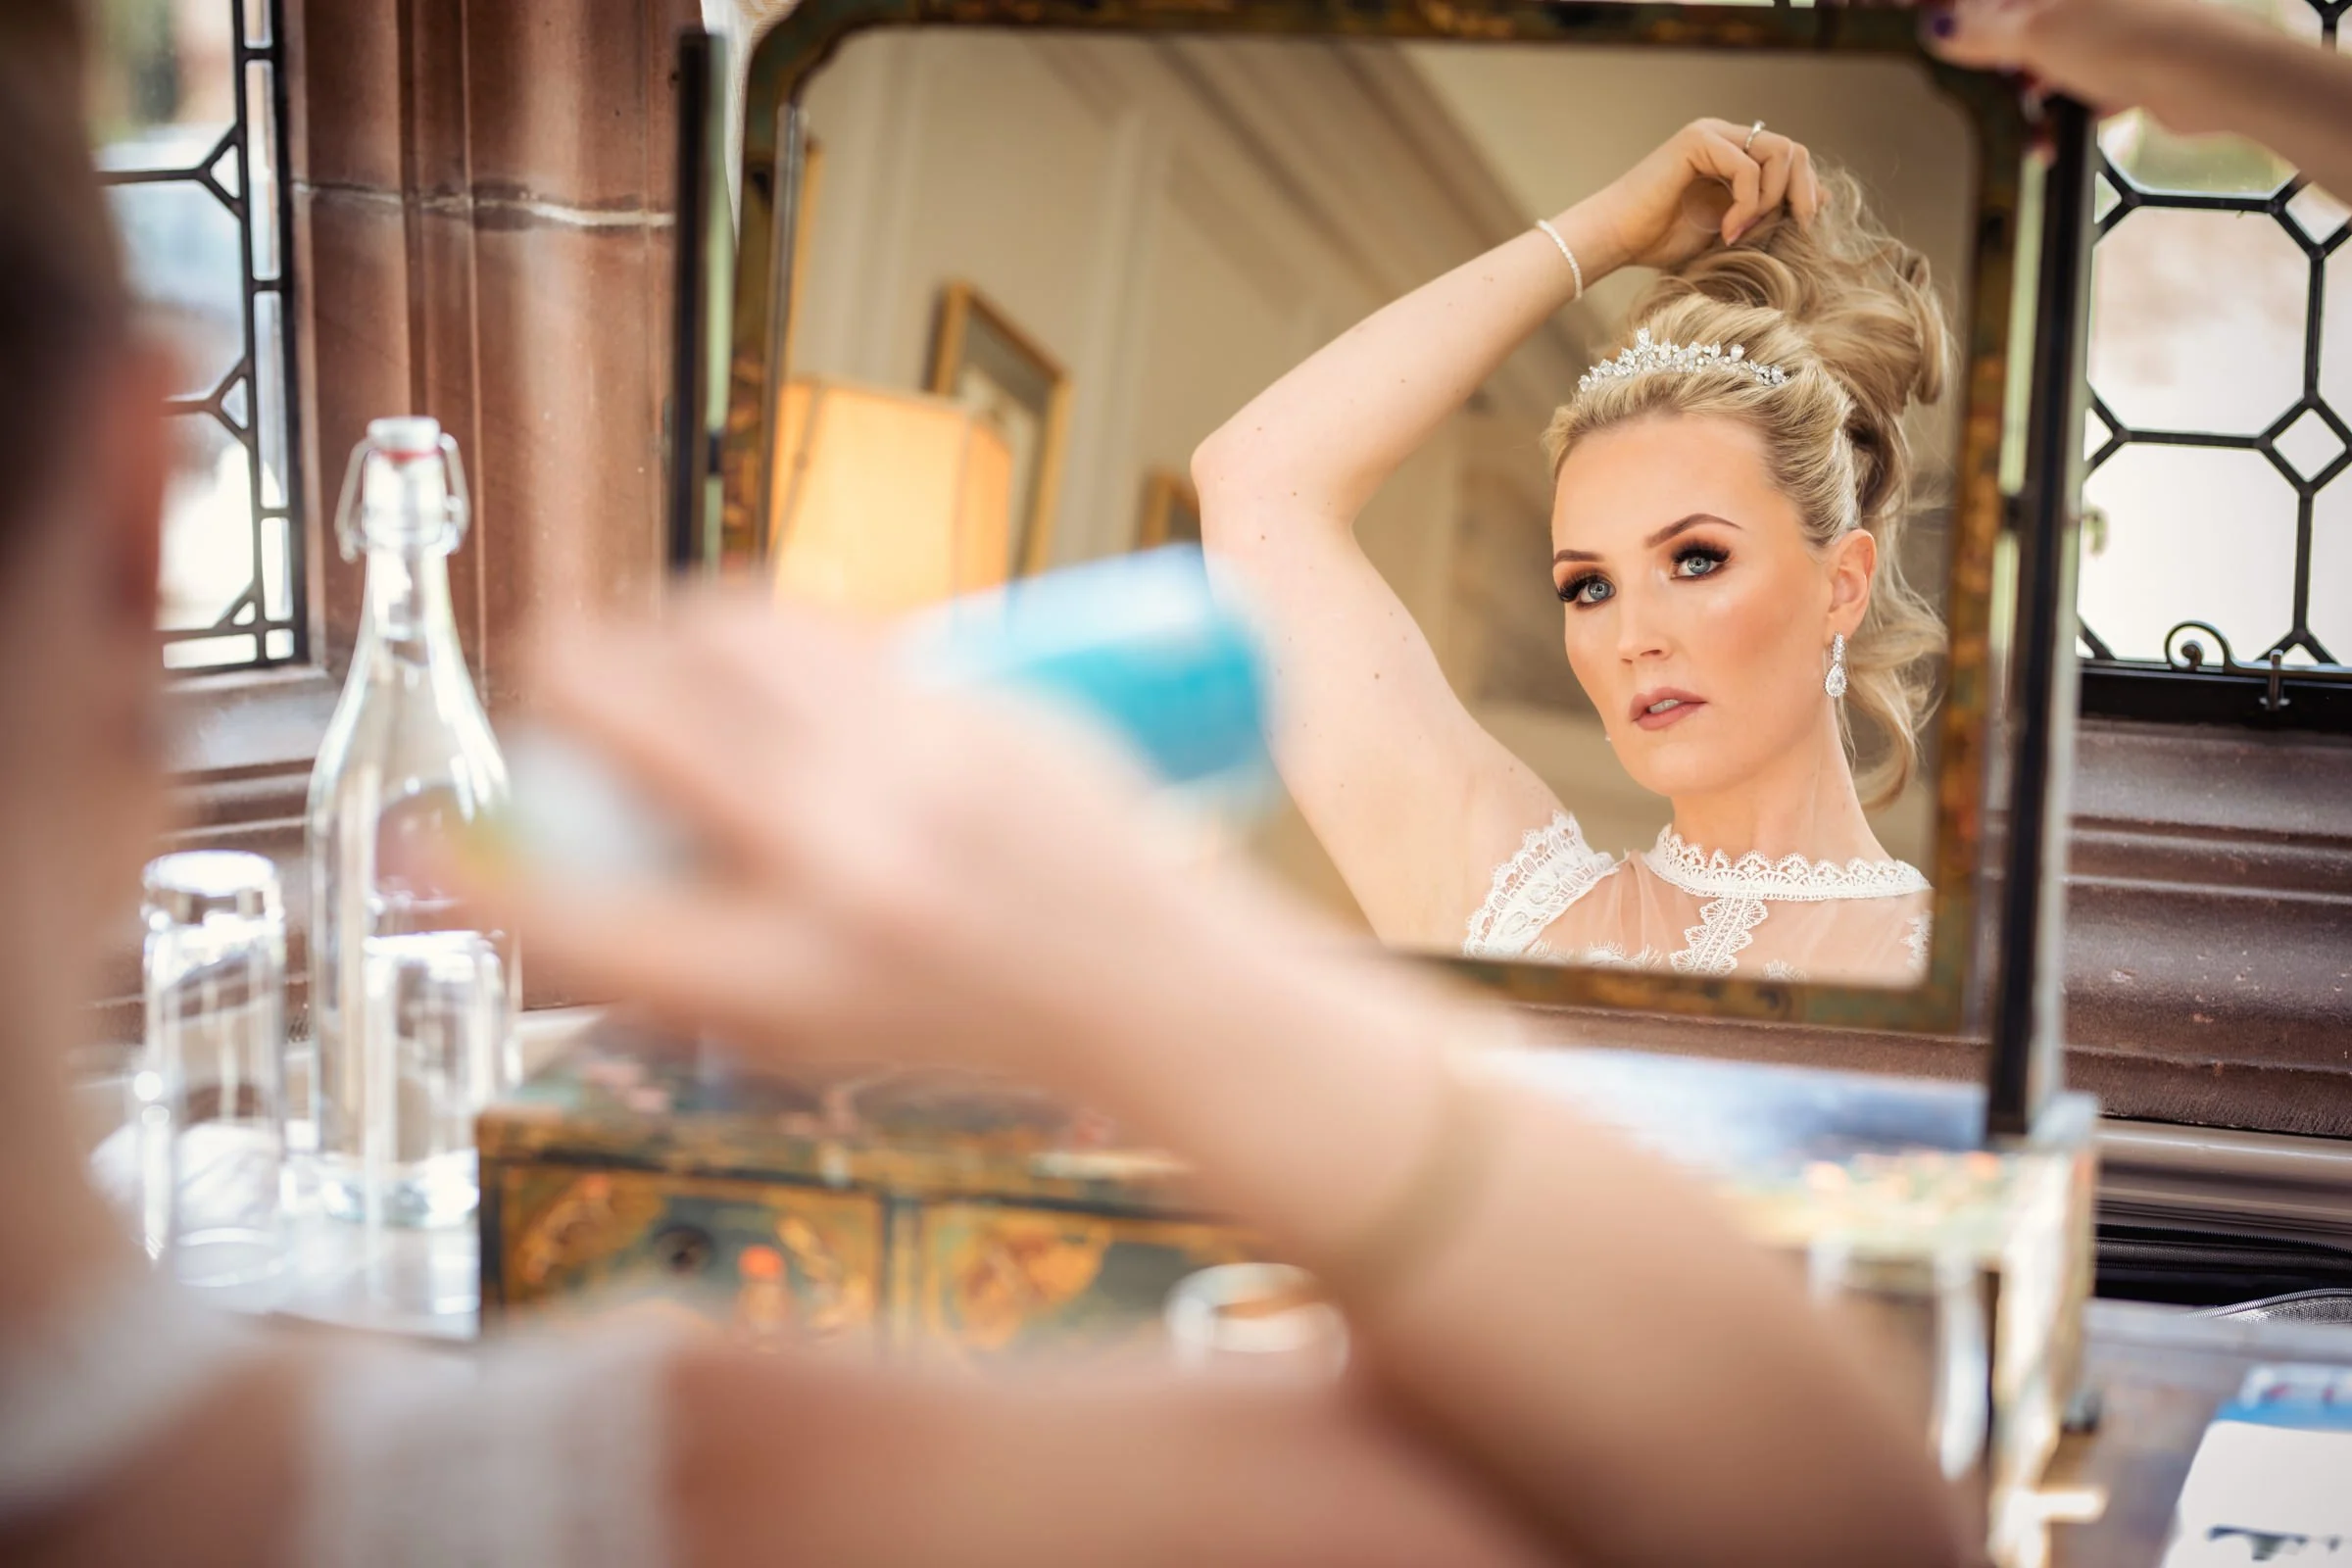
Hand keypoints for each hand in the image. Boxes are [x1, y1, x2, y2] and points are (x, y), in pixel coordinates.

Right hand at [463, 594, 1264, 1079]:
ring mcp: (912, 769)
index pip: (574, 918)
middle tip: (560, 684)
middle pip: (633, 711)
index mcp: (781, 985)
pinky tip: (748, 644)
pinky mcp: (969, 701)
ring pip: (723, 630)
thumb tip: (556, 907)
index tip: (428, 835)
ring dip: (656, 626)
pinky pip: (819, 624)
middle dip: (563, 675)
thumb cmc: (972, 1024)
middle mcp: (837, 867)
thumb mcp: (807, 1044)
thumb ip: (685, 979)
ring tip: (655, 650)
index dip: (469, 873)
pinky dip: (753, 624)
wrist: (1152, 985)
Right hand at [1577, 118, 1821, 273]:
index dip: (1806, 192)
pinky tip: (1727, 231)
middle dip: (1801, 193)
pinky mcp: (1698, 141)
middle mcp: (1725, 136)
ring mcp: (1711, 134)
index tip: (1799, 229)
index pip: (1792, 158)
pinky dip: (1748, 204)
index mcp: (1733, 153)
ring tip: (1744, 231)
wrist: (1615, 241)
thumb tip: (1826, 199)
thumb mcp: (1733, 229)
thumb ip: (1772, 211)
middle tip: (1791, 230)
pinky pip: (1748, 166)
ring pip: (1779, 151)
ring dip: (1772, 199)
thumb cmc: (1660, 242)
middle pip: (1794, 149)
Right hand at [1922, 0, 2207, 124]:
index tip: (1936, 42)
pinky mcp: (2128, 61)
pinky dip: (2061, 112)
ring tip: (2016, 126)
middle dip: (1996, 63)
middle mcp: (2086, 0)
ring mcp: (2111, 26)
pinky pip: (2078, 87)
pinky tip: (2049, 139)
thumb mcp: (2036, 34)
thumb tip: (1937, 24)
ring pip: (2049, 59)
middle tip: (1976, 92)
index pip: (1995, 3)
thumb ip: (1979, 30)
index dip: (1961, 21)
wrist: (2208, 75)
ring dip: (2026, 96)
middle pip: (2021, 26)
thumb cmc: (2131, 36)